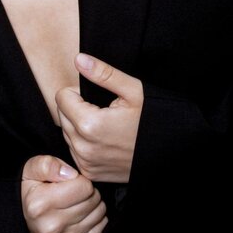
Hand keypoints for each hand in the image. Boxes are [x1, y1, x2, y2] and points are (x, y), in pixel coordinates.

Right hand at [21, 155, 107, 232]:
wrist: (24, 223)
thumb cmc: (33, 193)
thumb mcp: (32, 170)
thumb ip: (49, 165)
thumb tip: (70, 173)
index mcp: (40, 204)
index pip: (84, 186)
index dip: (80, 180)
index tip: (70, 183)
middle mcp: (51, 226)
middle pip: (94, 200)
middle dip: (88, 193)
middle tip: (75, 194)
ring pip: (99, 213)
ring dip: (93, 206)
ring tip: (78, 204)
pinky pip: (101, 228)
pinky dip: (96, 220)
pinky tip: (81, 217)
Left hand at [54, 54, 143, 183]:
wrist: (171, 152)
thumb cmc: (154, 120)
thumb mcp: (134, 91)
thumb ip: (103, 74)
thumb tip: (79, 59)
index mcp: (90, 124)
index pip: (62, 97)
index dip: (78, 92)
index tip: (97, 97)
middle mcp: (83, 147)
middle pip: (62, 115)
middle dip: (77, 108)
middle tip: (104, 110)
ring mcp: (86, 163)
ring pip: (67, 134)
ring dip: (79, 126)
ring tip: (106, 125)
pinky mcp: (89, 172)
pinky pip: (74, 151)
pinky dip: (84, 143)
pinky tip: (105, 140)